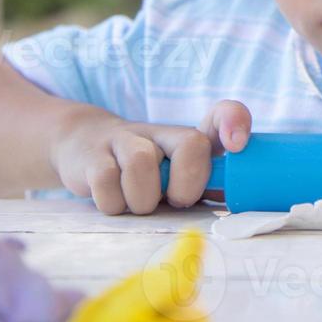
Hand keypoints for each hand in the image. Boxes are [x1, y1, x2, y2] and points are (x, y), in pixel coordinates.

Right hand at [50, 100, 250, 214]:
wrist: (84, 148)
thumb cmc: (144, 174)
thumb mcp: (176, 176)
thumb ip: (205, 185)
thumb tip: (237, 204)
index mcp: (188, 139)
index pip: (221, 116)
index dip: (234, 122)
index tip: (237, 145)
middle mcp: (160, 133)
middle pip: (191, 145)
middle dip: (187, 184)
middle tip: (174, 201)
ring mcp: (124, 141)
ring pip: (142, 164)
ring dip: (143, 198)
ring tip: (138, 204)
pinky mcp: (91, 157)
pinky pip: (106, 183)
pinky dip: (113, 203)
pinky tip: (113, 202)